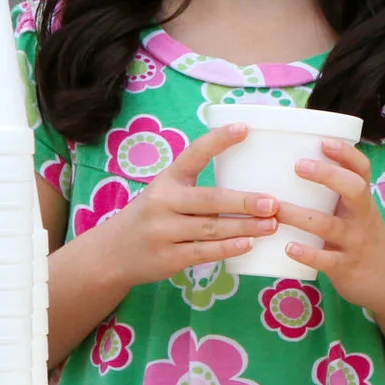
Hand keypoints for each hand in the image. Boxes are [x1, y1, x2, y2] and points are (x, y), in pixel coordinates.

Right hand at [92, 121, 277, 288]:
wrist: (111, 254)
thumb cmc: (151, 218)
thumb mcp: (165, 194)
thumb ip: (196, 190)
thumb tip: (251, 192)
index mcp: (167, 179)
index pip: (194, 154)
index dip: (218, 140)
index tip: (244, 128)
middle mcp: (163, 202)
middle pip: (210, 200)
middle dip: (244, 201)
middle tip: (273, 202)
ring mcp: (163, 231)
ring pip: (211, 228)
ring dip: (245, 227)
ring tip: (271, 225)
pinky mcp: (167, 257)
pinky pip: (203, 251)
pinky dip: (227, 248)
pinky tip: (247, 244)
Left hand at [274, 139, 384, 312]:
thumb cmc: (366, 241)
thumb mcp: (360, 215)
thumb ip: (336, 198)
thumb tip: (293, 171)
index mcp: (363, 202)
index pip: (361, 170)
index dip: (346, 154)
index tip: (324, 141)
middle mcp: (362, 218)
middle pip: (352, 189)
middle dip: (327, 175)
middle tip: (298, 165)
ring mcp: (355, 243)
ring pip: (329, 225)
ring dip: (300, 216)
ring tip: (275, 209)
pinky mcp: (346, 268)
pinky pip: (326, 260)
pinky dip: (307, 254)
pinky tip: (288, 248)